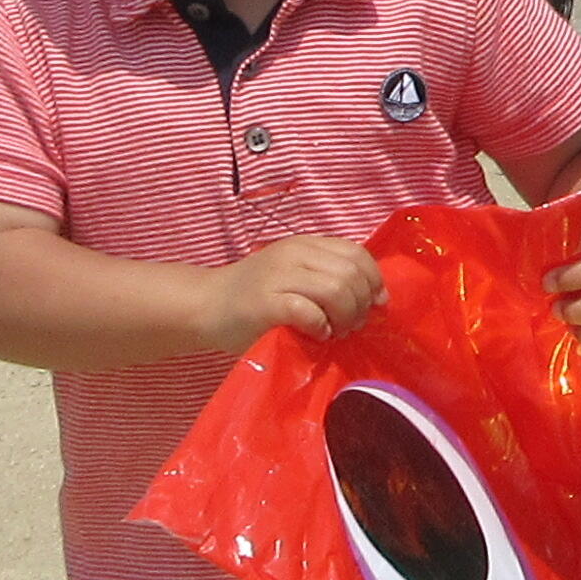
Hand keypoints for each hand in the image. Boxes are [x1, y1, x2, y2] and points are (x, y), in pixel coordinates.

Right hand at [198, 236, 381, 351]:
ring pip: (336, 288)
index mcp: (305, 245)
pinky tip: (316, 334)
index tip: (374, 304)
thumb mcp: (295, 276)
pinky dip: (320, 326)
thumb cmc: (255, 299)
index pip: (357, 253)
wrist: (204, 306)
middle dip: (361, 303)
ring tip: (335, 331)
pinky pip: (309, 311)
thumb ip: (328, 278)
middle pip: (351, 272)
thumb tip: (376, 299)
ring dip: (345, 316)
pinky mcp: (265, 302)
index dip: (373, 280)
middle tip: (352, 325)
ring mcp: (278, 276)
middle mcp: (293, 254)